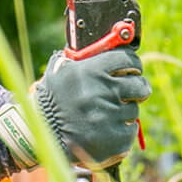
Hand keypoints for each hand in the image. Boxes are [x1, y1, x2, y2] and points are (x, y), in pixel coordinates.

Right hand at [30, 46, 150, 170]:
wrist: (43, 136)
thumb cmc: (52, 100)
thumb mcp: (61, 71)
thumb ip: (83, 58)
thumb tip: (106, 42)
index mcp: (92, 71)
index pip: (128, 59)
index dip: (133, 64)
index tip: (133, 68)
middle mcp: (103, 92)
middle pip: (139, 85)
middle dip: (136, 88)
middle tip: (129, 92)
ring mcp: (111, 117)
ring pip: (133, 110)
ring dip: (124, 111)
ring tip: (105, 114)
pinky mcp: (115, 139)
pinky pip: (129, 130)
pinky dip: (121, 129)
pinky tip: (106, 129)